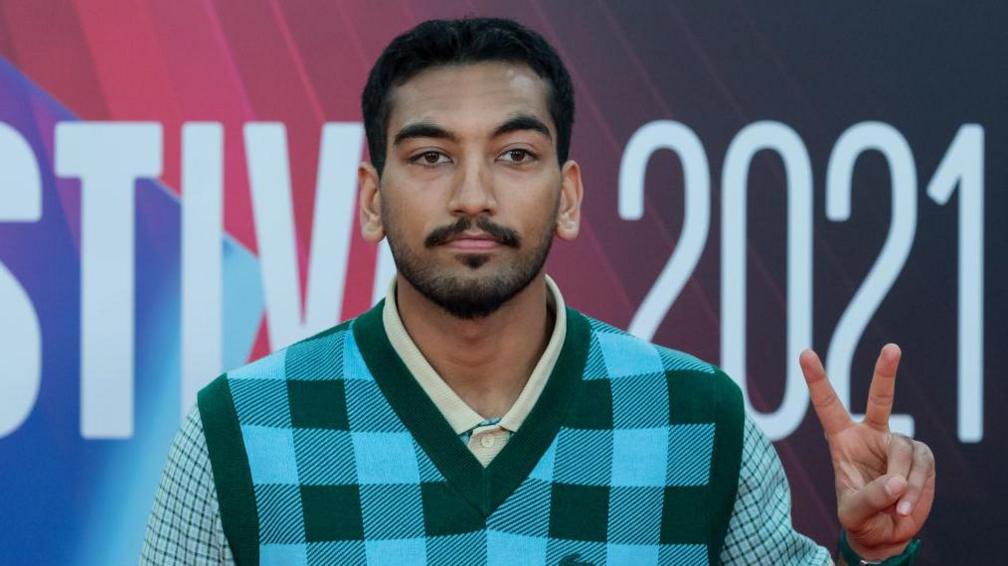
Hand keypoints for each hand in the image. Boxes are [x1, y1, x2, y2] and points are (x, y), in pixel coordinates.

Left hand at [800, 344, 934, 559]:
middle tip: (892, 348)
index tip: (805, 353)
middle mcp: (870, 435)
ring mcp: (897, 444)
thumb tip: (897, 481)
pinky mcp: (920, 457)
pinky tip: (905, 506)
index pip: (827, 406)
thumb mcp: (853, 512)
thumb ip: (870, 496)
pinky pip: (921, 466)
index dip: (817, 379)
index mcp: (842, 440)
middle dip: (885, 373)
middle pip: (879, 399)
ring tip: (895, 507)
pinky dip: (916, 488)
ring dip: (902, 481)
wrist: (885, 534)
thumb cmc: (860, 518)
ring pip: (903, 450)